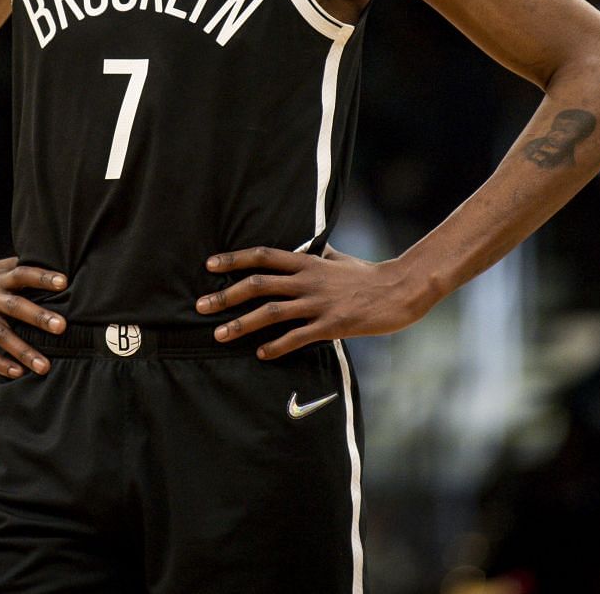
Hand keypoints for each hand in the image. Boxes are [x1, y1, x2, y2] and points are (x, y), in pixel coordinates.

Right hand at [0, 256, 66, 377]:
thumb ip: (21, 268)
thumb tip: (56, 260)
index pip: (23, 274)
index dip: (42, 277)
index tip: (64, 282)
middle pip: (15, 307)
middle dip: (38, 317)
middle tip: (62, 327)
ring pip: (1, 335)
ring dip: (23, 351)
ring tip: (45, 366)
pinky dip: (0, 364)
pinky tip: (19, 373)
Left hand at [195, 246, 427, 359]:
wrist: (400, 290)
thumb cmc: (368, 274)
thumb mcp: (339, 259)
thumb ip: (319, 255)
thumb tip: (310, 246)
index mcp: (308, 262)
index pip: (263, 256)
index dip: (234, 260)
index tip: (209, 265)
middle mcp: (308, 280)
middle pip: (258, 284)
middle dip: (226, 296)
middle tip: (200, 306)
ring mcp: (319, 303)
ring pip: (271, 312)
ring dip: (242, 324)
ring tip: (219, 335)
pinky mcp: (332, 325)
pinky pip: (297, 336)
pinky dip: (276, 345)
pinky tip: (261, 353)